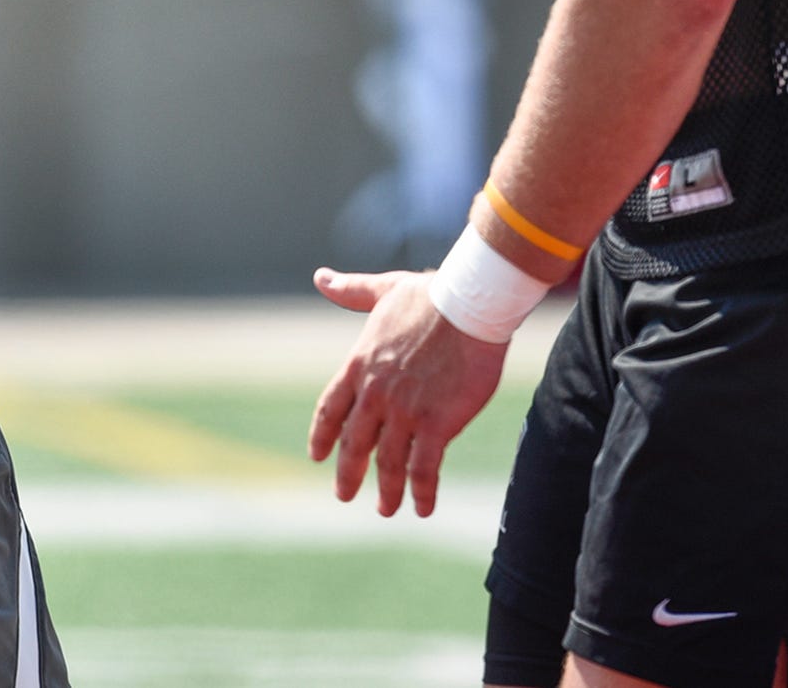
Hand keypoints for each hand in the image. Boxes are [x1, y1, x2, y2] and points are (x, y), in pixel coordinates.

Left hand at [308, 266, 506, 517]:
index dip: (323, 435)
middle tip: (344, 495)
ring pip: (388, 462)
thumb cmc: (430, 295)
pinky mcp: (436, 424)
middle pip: (355, 444)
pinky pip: (424, 468)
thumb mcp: (383, 290)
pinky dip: (422, 492)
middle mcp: (376, 394)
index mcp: (359, 365)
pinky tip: (422, 508)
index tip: (317, 456)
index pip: (331, 409)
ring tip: (386, 509)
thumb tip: (321, 277)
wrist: (470, 305)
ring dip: (386, 490)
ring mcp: (404, 412)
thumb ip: (351, 291)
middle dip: (349, 473)